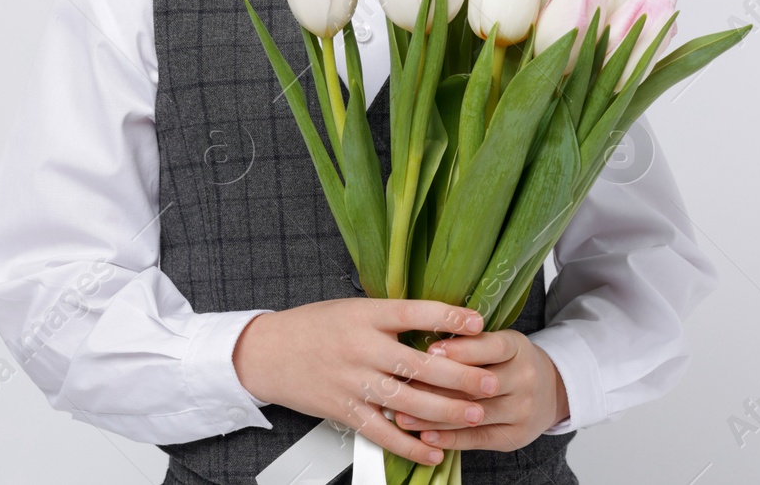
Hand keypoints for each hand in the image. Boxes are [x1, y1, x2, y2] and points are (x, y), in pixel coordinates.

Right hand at [233, 298, 501, 467]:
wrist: (269, 352)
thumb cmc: (313, 327)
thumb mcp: (352, 309)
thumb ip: (390, 318)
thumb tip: (437, 324)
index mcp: (364, 316)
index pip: (412, 313)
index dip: (447, 317)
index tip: (478, 323)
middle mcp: (361, 348)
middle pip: (419, 364)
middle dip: (460, 375)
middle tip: (490, 381)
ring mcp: (353, 382)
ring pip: (407, 401)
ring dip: (445, 412)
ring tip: (475, 415)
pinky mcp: (345, 411)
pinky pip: (382, 433)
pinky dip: (410, 446)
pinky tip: (433, 451)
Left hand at [388, 328, 568, 451]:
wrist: (551, 391)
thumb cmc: (509, 362)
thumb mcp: (498, 342)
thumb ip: (469, 342)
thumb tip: (422, 343)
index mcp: (518, 347)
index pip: (491, 347)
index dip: (461, 350)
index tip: (430, 351)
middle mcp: (525, 378)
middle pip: (480, 384)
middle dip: (439, 386)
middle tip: (405, 387)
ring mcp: (523, 409)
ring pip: (474, 413)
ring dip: (435, 417)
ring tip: (402, 417)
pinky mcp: (515, 436)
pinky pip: (478, 438)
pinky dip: (450, 439)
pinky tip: (426, 437)